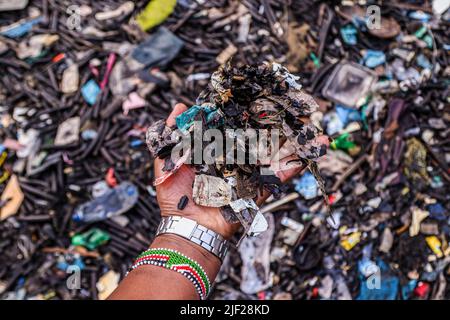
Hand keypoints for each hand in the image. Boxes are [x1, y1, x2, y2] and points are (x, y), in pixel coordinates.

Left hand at [154, 103, 327, 238]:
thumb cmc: (176, 197)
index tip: (257, 95)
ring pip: (271, 154)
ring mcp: (247, 174)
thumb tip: (179, 106)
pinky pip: (276, 179)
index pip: (232, 126)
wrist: (188, 228)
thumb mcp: (166, 162)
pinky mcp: (256, 191)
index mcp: (214, 150)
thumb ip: (171, 135)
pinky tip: (307, 154)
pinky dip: (292, 167)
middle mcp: (233, 159)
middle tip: (290, 105)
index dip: (244, 112)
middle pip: (257, 137)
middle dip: (274, 122)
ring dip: (291, 140)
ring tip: (308, 125)